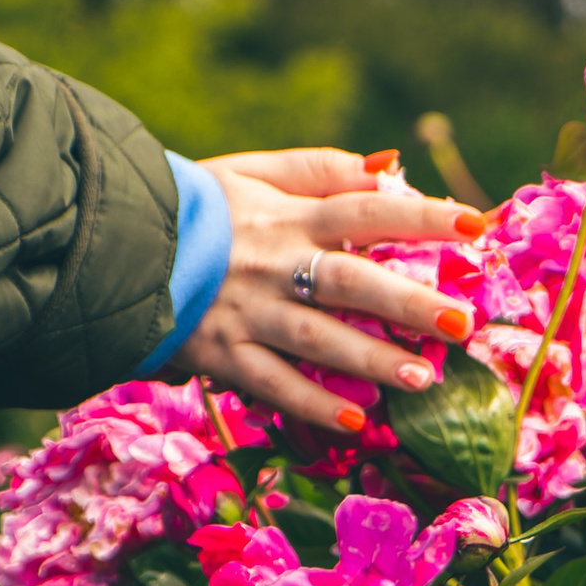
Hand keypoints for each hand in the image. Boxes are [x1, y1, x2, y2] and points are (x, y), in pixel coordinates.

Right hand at [173, 149, 485, 430]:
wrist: (108, 243)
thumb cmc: (191, 206)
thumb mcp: (250, 172)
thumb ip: (318, 169)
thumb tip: (389, 166)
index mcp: (285, 216)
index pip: (366, 210)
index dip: (422, 216)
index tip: (476, 227)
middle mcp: (272, 265)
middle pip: (350, 281)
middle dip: (409, 302)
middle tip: (463, 323)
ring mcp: (246, 313)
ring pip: (317, 339)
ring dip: (372, 359)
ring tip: (424, 378)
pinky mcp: (220, 354)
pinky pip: (273, 384)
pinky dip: (314, 404)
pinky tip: (359, 418)